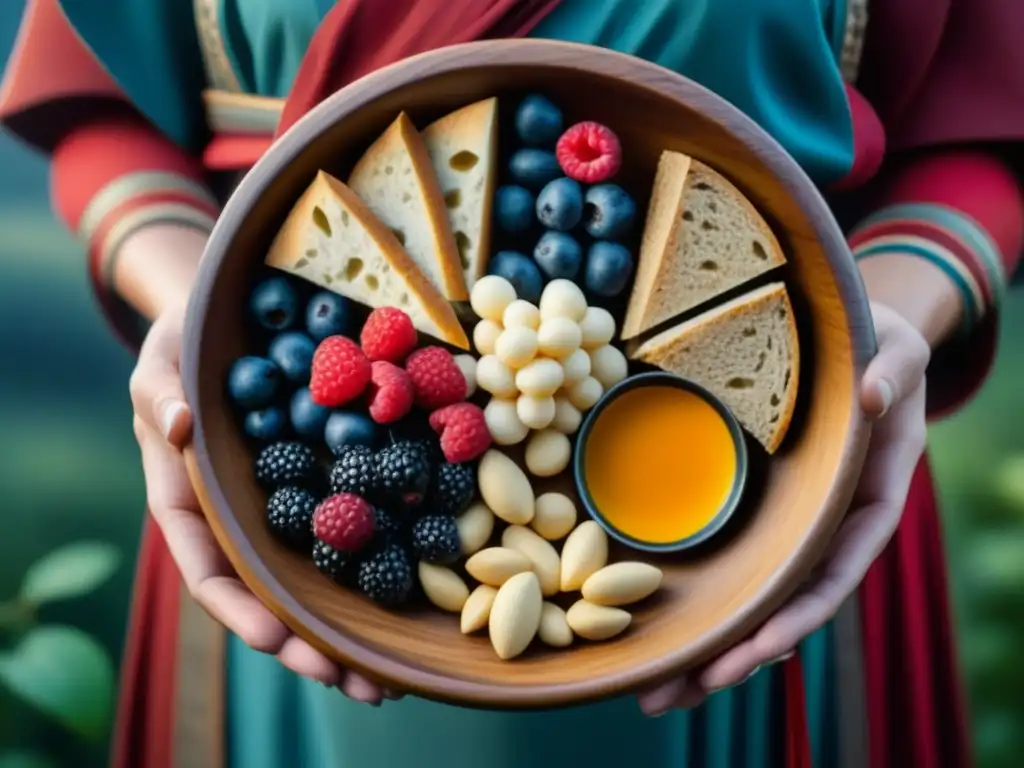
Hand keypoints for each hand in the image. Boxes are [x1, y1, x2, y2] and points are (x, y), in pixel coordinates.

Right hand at [130, 303, 393, 704]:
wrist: (231, 324)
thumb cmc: (184, 346)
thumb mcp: (161, 361)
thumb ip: (161, 392)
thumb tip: (176, 425)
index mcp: (190, 502)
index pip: (206, 569)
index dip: (239, 608)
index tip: (277, 639)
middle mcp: (241, 518)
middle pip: (273, 595)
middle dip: (312, 645)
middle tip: (359, 686)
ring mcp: (286, 505)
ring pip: (318, 579)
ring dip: (354, 629)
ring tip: (397, 677)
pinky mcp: (328, 481)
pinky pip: (355, 528)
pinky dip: (383, 565)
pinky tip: (421, 595)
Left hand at [637, 302, 930, 714]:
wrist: (850, 341)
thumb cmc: (877, 346)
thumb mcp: (898, 348)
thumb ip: (895, 370)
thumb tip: (877, 398)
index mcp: (868, 499)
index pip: (838, 567)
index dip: (802, 611)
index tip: (762, 648)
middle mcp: (828, 523)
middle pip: (787, 601)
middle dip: (740, 650)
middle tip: (685, 689)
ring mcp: (793, 522)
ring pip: (755, 595)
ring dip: (713, 643)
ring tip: (661, 690)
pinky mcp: (762, 509)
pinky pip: (736, 560)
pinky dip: (707, 598)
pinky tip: (667, 634)